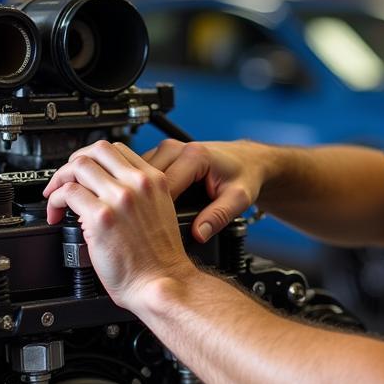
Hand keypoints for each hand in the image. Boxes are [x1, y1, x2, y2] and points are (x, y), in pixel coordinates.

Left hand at [42, 140, 196, 311]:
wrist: (161, 282)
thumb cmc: (159, 259)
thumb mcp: (160, 212)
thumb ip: (139, 195)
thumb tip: (107, 189)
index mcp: (154, 181)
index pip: (117, 150)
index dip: (94, 158)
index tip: (85, 172)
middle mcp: (137, 184)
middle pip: (96, 150)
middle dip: (74, 162)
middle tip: (66, 180)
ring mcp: (119, 198)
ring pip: (78, 166)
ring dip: (60, 179)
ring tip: (56, 197)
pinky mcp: (101, 216)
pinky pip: (68, 193)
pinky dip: (55, 200)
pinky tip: (57, 213)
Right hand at [141, 139, 267, 242]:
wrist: (247, 160)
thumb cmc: (244, 176)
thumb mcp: (238, 198)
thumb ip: (219, 216)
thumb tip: (199, 235)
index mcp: (194, 156)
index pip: (163, 186)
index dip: (155, 210)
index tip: (153, 230)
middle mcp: (176, 148)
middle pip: (144, 179)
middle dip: (142, 203)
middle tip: (142, 229)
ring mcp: (166, 149)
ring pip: (137, 174)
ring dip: (136, 195)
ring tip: (139, 220)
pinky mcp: (161, 155)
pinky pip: (141, 173)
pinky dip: (139, 189)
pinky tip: (142, 208)